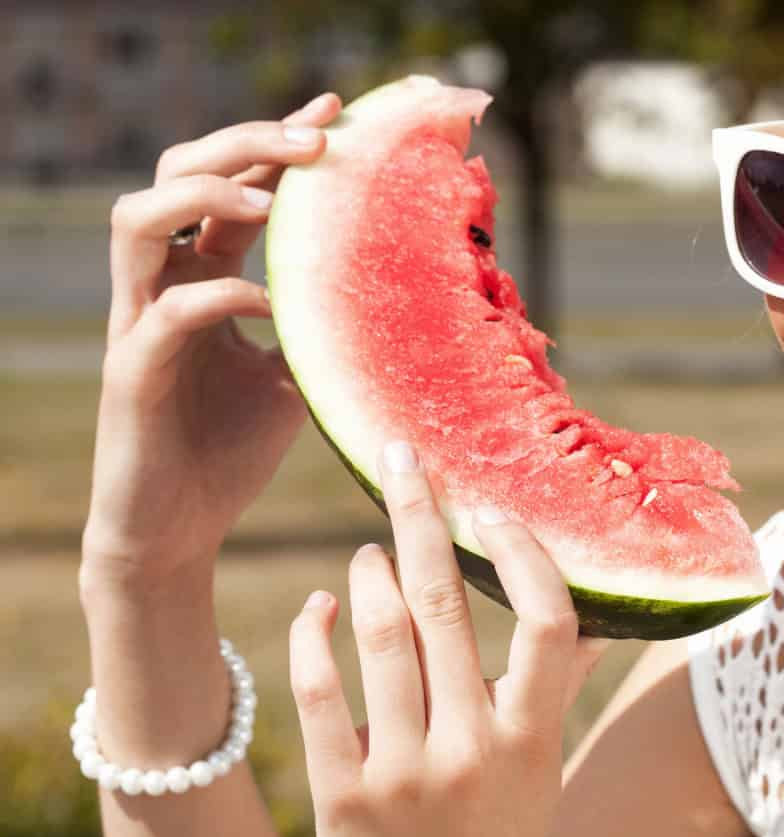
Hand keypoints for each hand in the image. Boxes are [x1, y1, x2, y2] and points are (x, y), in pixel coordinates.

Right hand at [83, 93, 342, 589]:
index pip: (234, 185)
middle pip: (178, 173)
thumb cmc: (231, 451)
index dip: (277, 142)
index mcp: (204, 278)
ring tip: (269, 201)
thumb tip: (401, 300)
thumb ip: (327, 331)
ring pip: (138, 220)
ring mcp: (138, 324)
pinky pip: (163, 313)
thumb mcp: (299, 378)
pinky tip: (269, 304)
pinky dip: (218, 297)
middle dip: (245, 142)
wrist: (179, 529)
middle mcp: (164, 285)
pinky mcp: (132, 374)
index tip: (336, 109)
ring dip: (206, 196)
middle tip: (316, 138)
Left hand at [289, 441, 608, 836]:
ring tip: (366, 551)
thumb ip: (554, 692)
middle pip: (445, 604)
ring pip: (380, 635)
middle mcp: (473, 749)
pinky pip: (317, 693)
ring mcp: (404, 773)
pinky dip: (313, 635)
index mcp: (532, 738)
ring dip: (366, 573)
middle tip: (403, 462)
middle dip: (421, 517)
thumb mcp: (539, 774)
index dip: (521, 553)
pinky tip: (317, 609)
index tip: (494, 510)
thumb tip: (596, 618)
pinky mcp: (342, 796)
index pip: (546, 621)